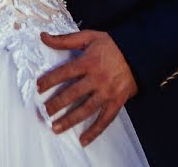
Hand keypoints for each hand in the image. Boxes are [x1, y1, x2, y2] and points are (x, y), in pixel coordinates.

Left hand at [37, 30, 137, 145]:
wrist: (139, 53)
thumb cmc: (112, 45)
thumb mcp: (88, 37)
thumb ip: (65, 39)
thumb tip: (43, 36)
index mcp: (88, 62)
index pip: (64, 73)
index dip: (49, 80)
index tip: (38, 87)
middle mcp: (97, 79)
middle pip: (72, 94)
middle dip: (56, 104)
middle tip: (44, 112)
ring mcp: (107, 92)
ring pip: (86, 110)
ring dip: (69, 120)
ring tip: (55, 128)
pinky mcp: (117, 102)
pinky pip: (104, 120)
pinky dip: (94, 132)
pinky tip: (84, 140)